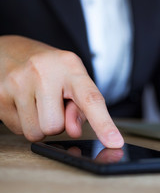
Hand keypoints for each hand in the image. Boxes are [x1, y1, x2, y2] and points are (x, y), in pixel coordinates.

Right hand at [0, 35, 123, 147]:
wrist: (11, 51)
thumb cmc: (50, 69)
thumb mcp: (73, 80)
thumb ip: (81, 107)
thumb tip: (74, 130)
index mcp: (70, 66)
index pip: (90, 98)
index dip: (104, 123)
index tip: (114, 141)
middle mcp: (43, 71)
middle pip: (56, 127)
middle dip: (57, 123)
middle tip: (53, 104)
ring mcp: (18, 82)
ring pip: (37, 133)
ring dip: (41, 125)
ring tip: (38, 103)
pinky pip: (19, 131)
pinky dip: (25, 123)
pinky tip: (25, 104)